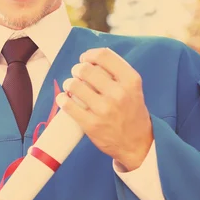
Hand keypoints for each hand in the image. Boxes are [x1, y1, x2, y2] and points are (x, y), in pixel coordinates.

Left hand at [56, 48, 153, 170]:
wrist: (138, 144)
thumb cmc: (131, 112)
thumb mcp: (133, 89)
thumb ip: (116, 73)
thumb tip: (90, 58)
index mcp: (131, 81)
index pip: (104, 55)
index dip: (89, 55)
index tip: (84, 59)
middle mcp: (119, 93)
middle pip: (85, 69)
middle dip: (77, 69)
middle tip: (77, 75)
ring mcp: (104, 110)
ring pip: (74, 85)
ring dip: (69, 84)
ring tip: (71, 87)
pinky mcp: (91, 124)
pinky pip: (68, 105)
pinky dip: (62, 99)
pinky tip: (64, 99)